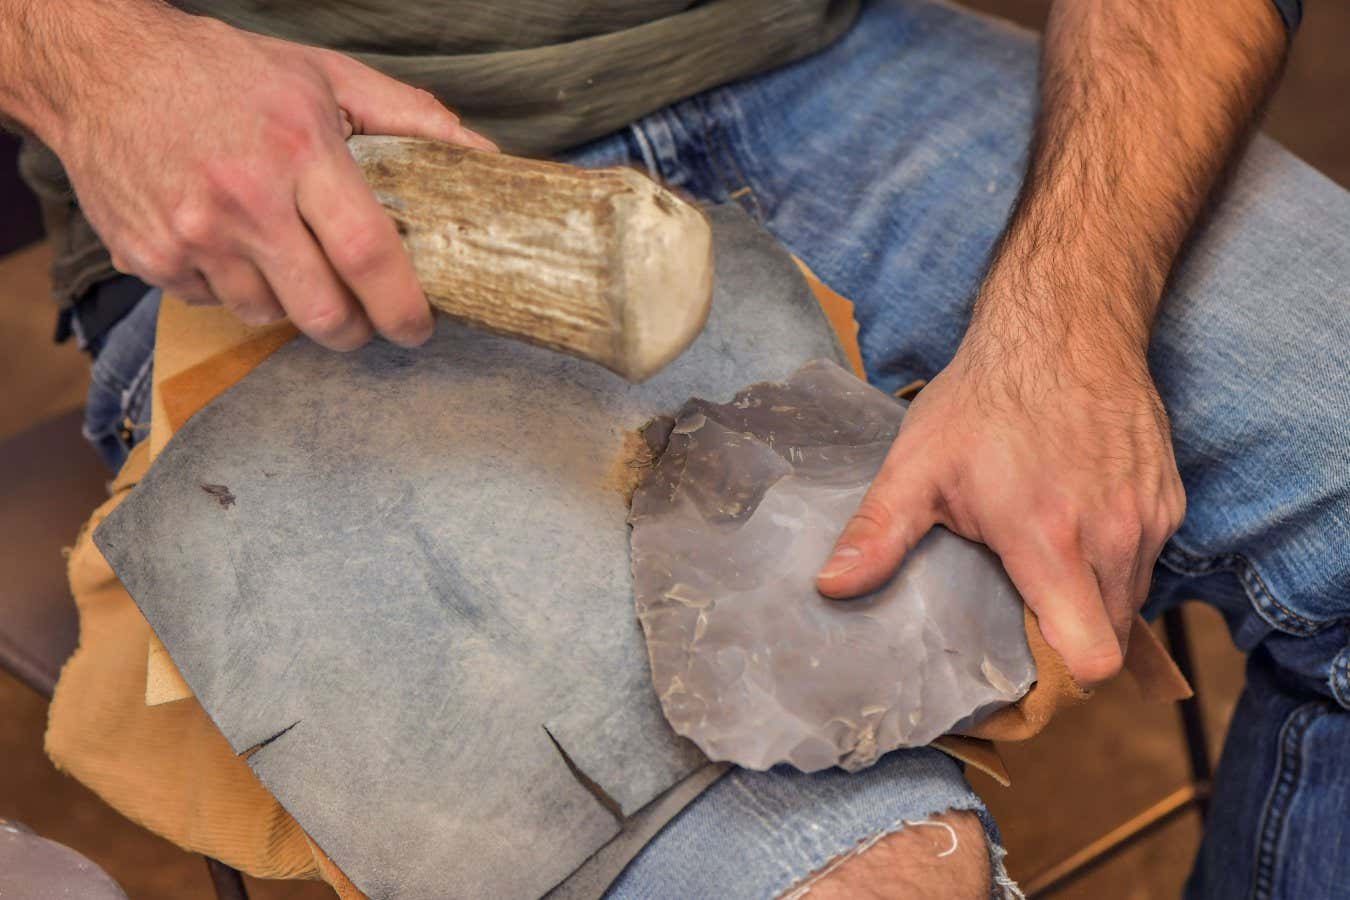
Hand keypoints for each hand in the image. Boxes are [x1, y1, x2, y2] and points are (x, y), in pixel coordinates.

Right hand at [43, 3, 494, 349]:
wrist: (100, 68)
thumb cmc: (223, 72)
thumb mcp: (324, 75)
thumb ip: (411, 117)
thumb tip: (483, 157)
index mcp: (298, 151)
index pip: (369, 255)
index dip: (405, 307)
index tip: (421, 326)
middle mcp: (243, 201)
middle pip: (324, 313)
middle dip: (356, 330)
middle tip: (365, 318)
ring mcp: (191, 236)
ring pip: (268, 315)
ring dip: (290, 303)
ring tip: (286, 257)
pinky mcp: (150, 259)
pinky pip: (215, 303)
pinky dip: (234, 287)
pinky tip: (229, 242)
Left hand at [815, 312, 1185, 686]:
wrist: (1064, 322)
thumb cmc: (987, 395)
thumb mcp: (918, 464)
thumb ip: (879, 533)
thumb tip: (830, 587)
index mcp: (1049, 542)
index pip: (1091, 658)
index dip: (1060, 674)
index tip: (1022, 658)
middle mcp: (1112, 537)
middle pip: (1110, 638)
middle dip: (1069, 638)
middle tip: (1019, 611)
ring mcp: (1149, 517)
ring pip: (1133, 598)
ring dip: (1094, 597)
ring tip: (1043, 562)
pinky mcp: (1169, 496)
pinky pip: (1149, 556)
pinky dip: (1117, 558)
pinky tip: (1074, 522)